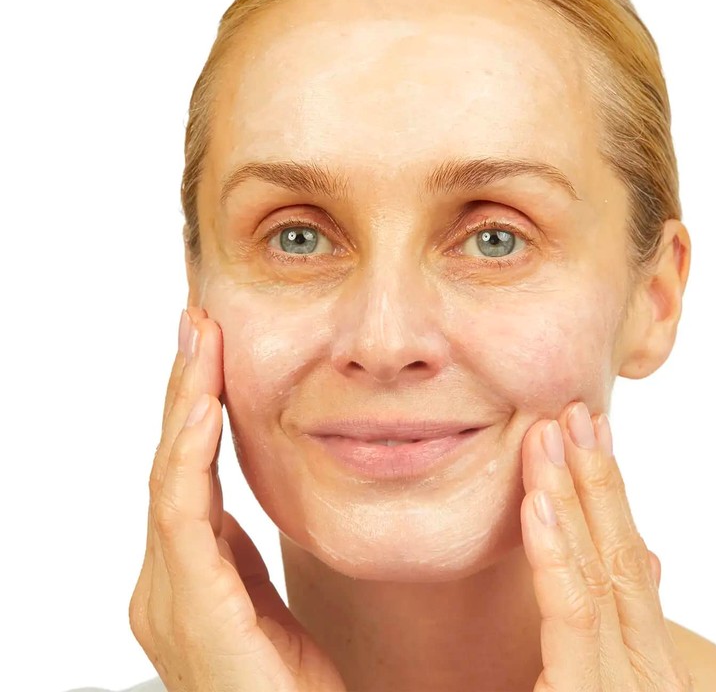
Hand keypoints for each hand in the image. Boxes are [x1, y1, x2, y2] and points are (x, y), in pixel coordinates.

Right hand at [129, 307, 345, 691]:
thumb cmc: (289, 683)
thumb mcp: (265, 597)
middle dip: (183, 388)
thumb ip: (242, 552)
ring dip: (185, 404)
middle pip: (171, 463)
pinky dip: (189, 461)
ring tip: (200, 343)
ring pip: (171, 478)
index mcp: (186, 574)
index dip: (193, 405)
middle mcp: (164, 583)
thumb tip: (242, 495)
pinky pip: (184, 520)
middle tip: (197, 322)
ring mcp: (168, 600)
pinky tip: (205, 412)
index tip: (209, 347)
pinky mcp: (190, 614)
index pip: (184, 471)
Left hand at [521, 402, 691, 690]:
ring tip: (550, 434)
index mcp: (647, 663)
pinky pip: (573, 613)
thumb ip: (615, 624)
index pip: (630, 563)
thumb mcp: (596, 678)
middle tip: (575, 412)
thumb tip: (651, 556)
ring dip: (573, 493)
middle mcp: (646, 670)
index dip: (610, 494)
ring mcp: (626, 686)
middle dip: (595, 477)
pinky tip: (539, 503)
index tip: (592, 436)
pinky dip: (557, 552)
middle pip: (619, 556)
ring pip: (598, 571)